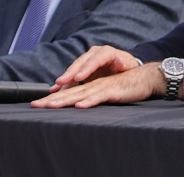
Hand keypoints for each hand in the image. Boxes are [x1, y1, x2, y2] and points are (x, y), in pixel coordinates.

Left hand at [32, 61, 166, 108]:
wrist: (146, 78)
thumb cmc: (125, 84)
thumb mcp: (103, 88)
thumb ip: (88, 92)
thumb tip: (72, 100)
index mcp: (91, 80)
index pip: (69, 88)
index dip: (54, 96)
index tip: (38, 103)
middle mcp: (94, 80)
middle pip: (71, 89)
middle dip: (54, 97)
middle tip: (38, 105)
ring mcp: (104, 84)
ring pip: (82, 90)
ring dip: (67, 98)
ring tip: (53, 105)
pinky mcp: (114, 89)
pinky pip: (101, 94)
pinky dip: (90, 100)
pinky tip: (81, 105)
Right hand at [52, 44, 139, 88]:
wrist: (124, 67)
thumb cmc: (128, 67)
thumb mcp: (129, 65)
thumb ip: (124, 63)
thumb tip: (122, 62)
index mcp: (106, 53)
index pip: (94, 60)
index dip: (85, 69)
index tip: (78, 78)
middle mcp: (94, 54)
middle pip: (81, 63)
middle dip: (70, 73)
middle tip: (61, 82)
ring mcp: (87, 61)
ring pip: (74, 69)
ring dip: (64, 79)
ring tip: (55, 89)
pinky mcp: (82, 70)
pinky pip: (72, 76)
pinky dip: (64, 84)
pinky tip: (55, 90)